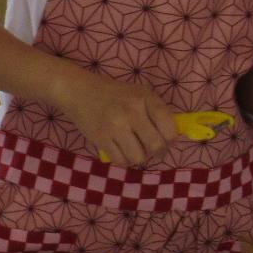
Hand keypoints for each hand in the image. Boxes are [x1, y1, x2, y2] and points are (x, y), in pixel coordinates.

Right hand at [54, 70, 181, 166]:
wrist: (80, 91)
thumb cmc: (114, 94)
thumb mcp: (139, 94)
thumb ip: (157, 112)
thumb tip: (172, 139)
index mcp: (146, 98)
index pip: (170, 129)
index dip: (171, 139)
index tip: (166, 140)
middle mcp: (132, 111)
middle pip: (156, 146)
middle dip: (158, 152)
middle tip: (153, 150)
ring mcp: (115, 126)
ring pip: (139, 158)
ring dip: (139, 157)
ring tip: (134, 148)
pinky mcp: (100, 138)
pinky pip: (120, 161)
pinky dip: (124, 160)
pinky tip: (121, 150)